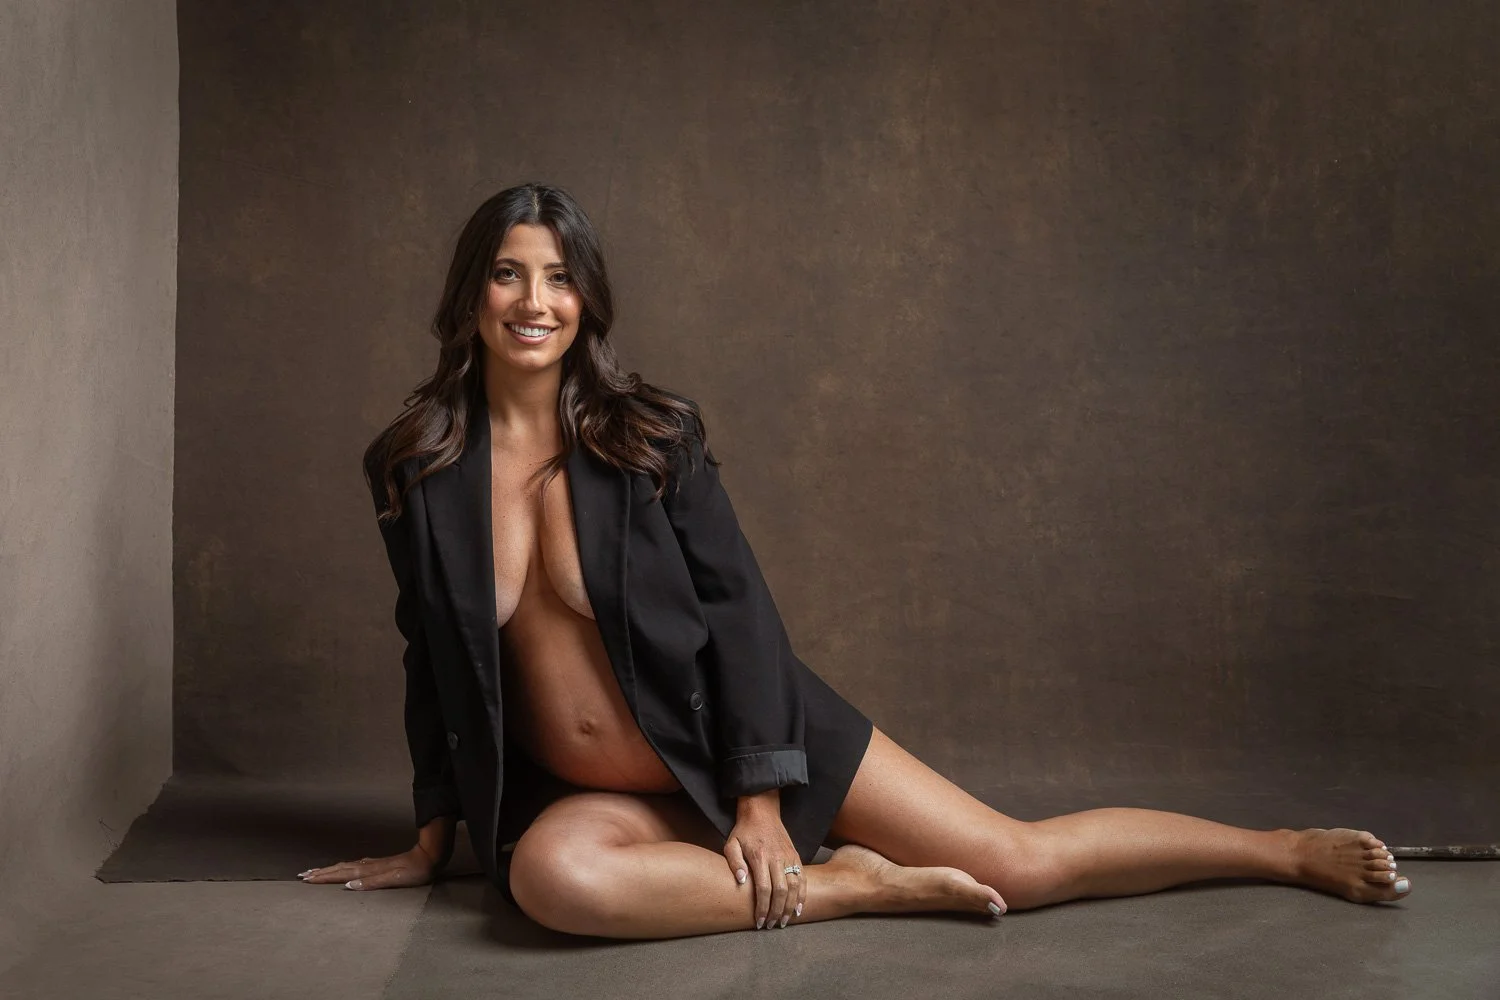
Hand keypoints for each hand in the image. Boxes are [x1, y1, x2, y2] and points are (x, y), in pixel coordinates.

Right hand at [298, 844, 438, 889]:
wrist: (428, 857)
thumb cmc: (413, 872)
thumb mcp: (394, 880)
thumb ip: (371, 883)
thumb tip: (349, 886)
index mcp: (368, 870)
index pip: (340, 874)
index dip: (323, 877)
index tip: (306, 879)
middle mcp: (367, 865)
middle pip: (339, 868)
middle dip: (320, 872)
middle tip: (303, 875)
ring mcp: (372, 864)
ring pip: (344, 866)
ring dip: (329, 869)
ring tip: (316, 871)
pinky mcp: (377, 865)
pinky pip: (353, 866)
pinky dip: (342, 868)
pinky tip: (342, 869)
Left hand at [723, 796, 803, 929]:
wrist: (762, 811)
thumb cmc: (744, 831)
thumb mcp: (731, 844)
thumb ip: (735, 863)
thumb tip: (742, 882)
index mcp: (760, 857)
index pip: (764, 889)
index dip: (763, 908)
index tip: (759, 922)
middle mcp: (777, 858)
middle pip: (781, 891)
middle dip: (777, 911)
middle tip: (772, 925)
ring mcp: (788, 856)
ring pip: (794, 886)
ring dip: (790, 906)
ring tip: (784, 921)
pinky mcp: (795, 855)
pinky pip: (802, 878)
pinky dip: (802, 894)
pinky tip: (799, 908)